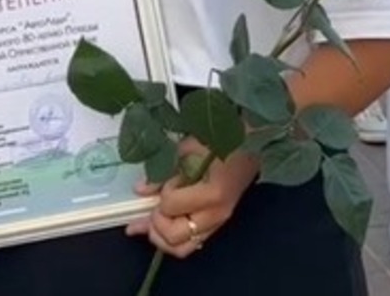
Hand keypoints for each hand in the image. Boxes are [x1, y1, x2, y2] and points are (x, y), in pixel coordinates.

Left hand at [125, 139, 257, 257]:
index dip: (163, 193)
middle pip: (175, 236)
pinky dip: (173, 239)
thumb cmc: (220, 141)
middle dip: (157, 223)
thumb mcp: (188, 148)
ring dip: (161, 238)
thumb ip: (163, 171)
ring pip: (182, 248)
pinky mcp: (216, 226)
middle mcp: (215, 215)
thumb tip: (140, 189)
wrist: (249, 145)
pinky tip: (162, 227)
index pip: (171, 206)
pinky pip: (191, 243)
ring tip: (148, 224)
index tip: (167, 181)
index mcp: (212, 193)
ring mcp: (217, 223)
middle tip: (151, 208)